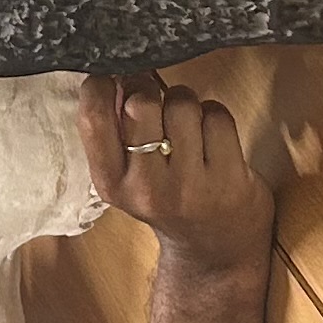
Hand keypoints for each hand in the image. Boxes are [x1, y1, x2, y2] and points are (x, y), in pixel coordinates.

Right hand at [82, 76, 273, 278]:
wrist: (213, 252)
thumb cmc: (166, 198)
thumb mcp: (126, 176)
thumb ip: (113, 130)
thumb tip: (112, 71)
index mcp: (111, 184)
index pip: (93, 118)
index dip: (102, 84)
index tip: (114, 76)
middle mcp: (146, 188)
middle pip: (141, 103)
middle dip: (148, 86)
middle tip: (154, 96)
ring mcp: (189, 186)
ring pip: (183, 104)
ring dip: (187, 102)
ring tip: (187, 125)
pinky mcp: (228, 180)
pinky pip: (217, 116)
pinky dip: (215, 116)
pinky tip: (212, 138)